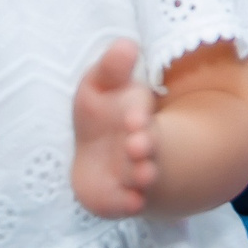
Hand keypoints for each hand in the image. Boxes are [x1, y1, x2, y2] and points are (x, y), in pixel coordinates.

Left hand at [70, 39, 159, 218]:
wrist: (100, 156)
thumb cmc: (101, 113)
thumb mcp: (100, 85)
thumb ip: (111, 68)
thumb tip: (127, 44)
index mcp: (137, 113)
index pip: (140, 114)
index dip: (137, 117)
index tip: (133, 119)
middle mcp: (140, 144)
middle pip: (147, 146)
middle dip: (145, 146)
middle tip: (137, 146)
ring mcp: (131, 172)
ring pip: (141, 175)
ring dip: (143, 174)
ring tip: (144, 175)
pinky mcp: (118, 196)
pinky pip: (125, 202)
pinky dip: (129, 202)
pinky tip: (131, 203)